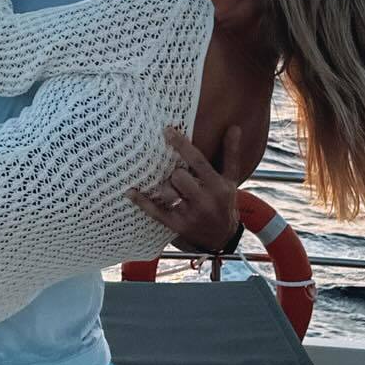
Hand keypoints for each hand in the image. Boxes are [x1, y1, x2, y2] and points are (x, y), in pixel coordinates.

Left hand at [129, 124, 239, 250]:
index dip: (181, 145)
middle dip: (175, 171)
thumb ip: (231, 153)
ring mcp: (189, 215)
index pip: (198, 161)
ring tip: (170, 185)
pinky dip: (142, 202)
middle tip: (177, 172)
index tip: (167, 130)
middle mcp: (204, 202)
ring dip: (165, 185)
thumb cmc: (225, 202)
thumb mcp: (231, 179)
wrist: (223, 237)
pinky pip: (155, 211)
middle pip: (179, 177)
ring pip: (167, 192)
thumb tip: (234, 128)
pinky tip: (130, 191)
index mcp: (218, 187)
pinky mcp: (177, 226)